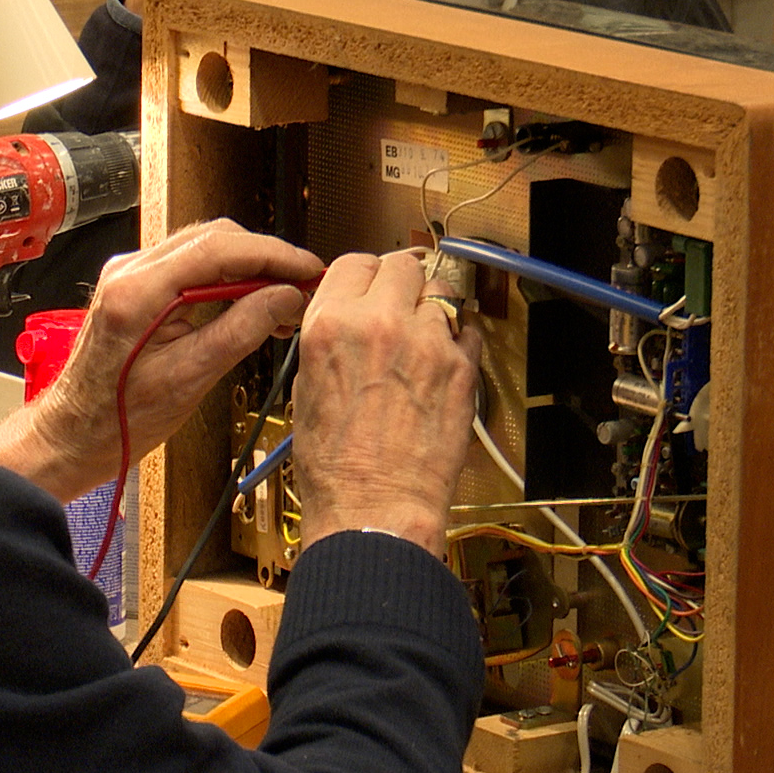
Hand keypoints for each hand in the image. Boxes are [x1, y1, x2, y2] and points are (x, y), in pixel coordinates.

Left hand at [0, 219, 321, 500]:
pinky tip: (249, 304)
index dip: (273, 254)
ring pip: (204, 247)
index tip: (308, 268)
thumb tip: (285, 296)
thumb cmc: (120, 417)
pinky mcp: (135, 285)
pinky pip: (189, 264)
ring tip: (281, 301)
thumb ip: (241, 329)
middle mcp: (129, 271)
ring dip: (248, 267)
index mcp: (138, 291)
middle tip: (302, 287)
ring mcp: (130, 274)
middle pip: (214, 238)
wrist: (77, 431)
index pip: (219, 248)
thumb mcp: (191, 378)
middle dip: (265, 258)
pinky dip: (225, 278)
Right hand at [290, 251, 482, 557]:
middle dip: (401, 283)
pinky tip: (440, 368)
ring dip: (430, 313)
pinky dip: (457, 342)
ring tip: (420, 345)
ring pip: (439, 294)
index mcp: (331, 325)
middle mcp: (379, 323)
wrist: (373, 509)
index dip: (362, 276)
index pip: (353, 263)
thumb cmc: (335, 467)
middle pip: (402, 265)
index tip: (369, 287)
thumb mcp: (306, 389)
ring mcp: (425, 342)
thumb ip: (330, 340)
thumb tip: (346, 320)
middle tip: (400, 306)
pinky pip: (466, 331)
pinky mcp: (461, 368)